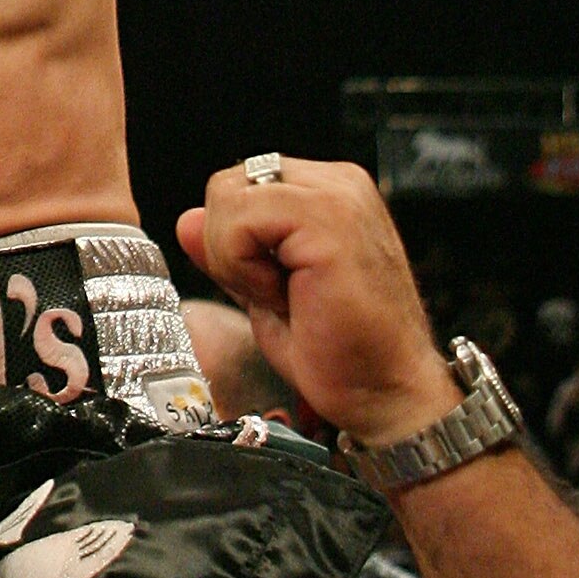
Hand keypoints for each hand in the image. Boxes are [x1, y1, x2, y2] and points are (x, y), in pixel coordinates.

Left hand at [178, 158, 460, 447]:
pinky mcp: (328, 217)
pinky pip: (237, 221)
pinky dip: (243, 269)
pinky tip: (290, 297)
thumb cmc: (344, 354)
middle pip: (225, 186)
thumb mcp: (266, 292)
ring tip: (289, 297)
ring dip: (237, 261)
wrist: (391, 395)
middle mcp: (336, 182)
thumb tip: (187, 220)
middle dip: (230, 248)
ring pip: (226, 199)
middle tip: (281, 295)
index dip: (234, 243)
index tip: (277, 287)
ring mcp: (336, 193)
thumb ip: (229, 251)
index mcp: (327, 191)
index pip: (237, 187)